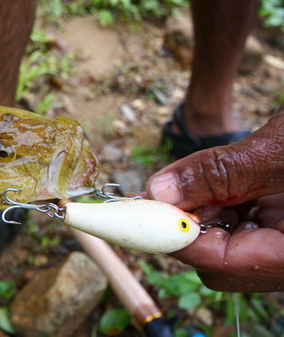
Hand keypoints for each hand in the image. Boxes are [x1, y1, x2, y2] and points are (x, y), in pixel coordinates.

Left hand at [146, 108, 283, 291]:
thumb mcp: (282, 150)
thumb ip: (220, 172)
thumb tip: (159, 188)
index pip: (219, 263)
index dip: (174, 236)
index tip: (143, 208)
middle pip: (221, 264)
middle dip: (191, 226)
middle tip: (177, 188)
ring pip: (230, 248)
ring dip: (208, 215)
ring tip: (212, 180)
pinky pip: (248, 232)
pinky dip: (228, 209)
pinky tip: (230, 184)